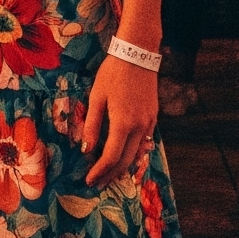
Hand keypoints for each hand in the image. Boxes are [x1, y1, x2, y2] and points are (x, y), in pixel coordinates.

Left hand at [82, 54, 159, 186]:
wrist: (138, 54)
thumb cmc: (113, 73)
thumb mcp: (97, 98)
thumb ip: (92, 125)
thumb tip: (86, 149)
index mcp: (123, 123)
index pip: (111, 157)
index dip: (100, 171)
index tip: (89, 179)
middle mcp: (139, 127)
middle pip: (126, 161)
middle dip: (111, 175)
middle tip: (97, 183)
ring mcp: (149, 123)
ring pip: (137, 154)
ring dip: (122, 167)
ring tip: (108, 174)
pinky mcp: (153, 117)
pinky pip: (143, 142)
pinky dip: (132, 154)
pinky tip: (123, 156)